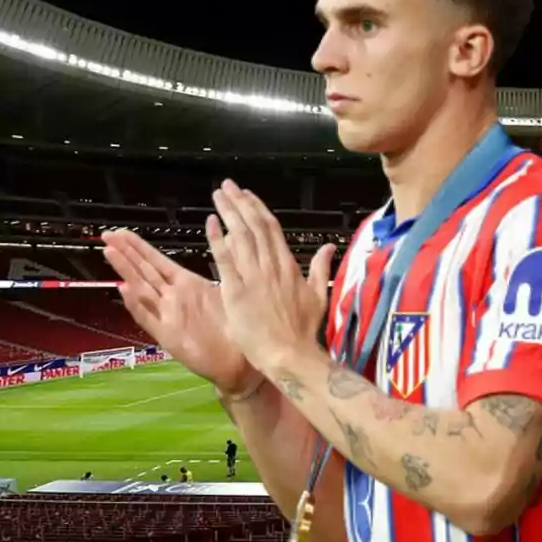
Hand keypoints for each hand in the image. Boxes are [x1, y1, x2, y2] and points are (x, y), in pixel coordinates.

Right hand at [101, 229, 259, 395]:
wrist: (239, 360)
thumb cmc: (234, 325)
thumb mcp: (224, 291)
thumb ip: (220, 266)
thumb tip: (230, 237)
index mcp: (186, 285)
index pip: (157, 261)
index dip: (139, 246)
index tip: (123, 232)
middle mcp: (173, 298)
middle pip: (145, 271)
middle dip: (125, 252)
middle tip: (106, 235)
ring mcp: (169, 316)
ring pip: (142, 290)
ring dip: (126, 271)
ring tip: (110, 253)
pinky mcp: (169, 336)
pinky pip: (148, 318)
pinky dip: (137, 304)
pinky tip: (125, 290)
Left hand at [207, 179, 336, 373]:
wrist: (289, 355)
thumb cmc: (302, 331)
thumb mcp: (318, 296)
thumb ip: (320, 268)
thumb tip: (330, 246)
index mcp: (289, 266)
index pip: (272, 229)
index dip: (258, 209)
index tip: (247, 195)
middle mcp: (271, 266)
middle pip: (254, 226)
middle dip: (240, 203)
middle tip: (227, 186)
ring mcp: (253, 277)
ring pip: (240, 236)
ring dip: (228, 212)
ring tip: (219, 195)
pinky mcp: (236, 291)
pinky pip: (225, 259)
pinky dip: (218, 239)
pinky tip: (211, 222)